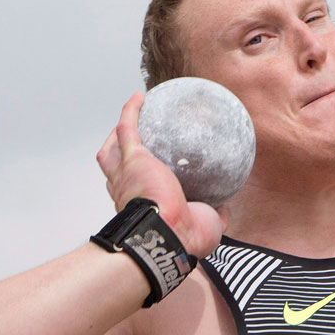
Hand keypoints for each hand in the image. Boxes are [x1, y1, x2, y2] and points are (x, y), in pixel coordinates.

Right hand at [96, 92, 226, 257]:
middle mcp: (127, 192)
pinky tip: (140, 96)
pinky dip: (130, 111)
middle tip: (129, 151)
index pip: (131, 196)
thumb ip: (214, 214)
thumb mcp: (207, 227)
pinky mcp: (133, 158)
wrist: (169, 234)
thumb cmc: (186, 238)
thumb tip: (223, 206)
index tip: (142, 182)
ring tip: (130, 120)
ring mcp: (126, 174)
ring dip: (116, 136)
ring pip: (111, 151)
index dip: (133, 187)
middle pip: (114, 171)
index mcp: (143, 209)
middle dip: (117, 161)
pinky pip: (127, 127)